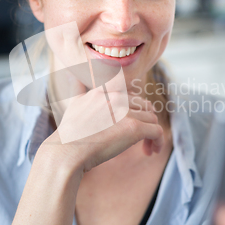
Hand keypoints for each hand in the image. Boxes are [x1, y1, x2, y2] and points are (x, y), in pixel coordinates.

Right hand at [40, 90, 163, 174]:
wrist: (67, 151)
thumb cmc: (70, 133)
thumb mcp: (73, 103)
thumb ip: (77, 87)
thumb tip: (71, 72)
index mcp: (106, 91)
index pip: (133, 96)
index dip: (136, 111)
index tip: (132, 126)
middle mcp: (118, 98)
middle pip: (146, 107)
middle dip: (147, 122)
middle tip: (142, 139)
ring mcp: (126, 112)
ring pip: (152, 120)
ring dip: (152, 134)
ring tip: (147, 149)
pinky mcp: (134, 128)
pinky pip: (157, 132)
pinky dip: (158, 142)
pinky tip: (151, 152)